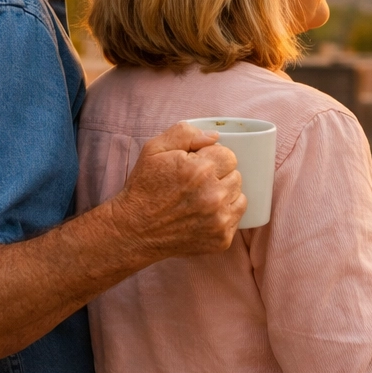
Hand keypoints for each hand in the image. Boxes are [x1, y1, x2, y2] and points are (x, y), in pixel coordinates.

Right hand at [110, 122, 244, 260]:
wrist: (133, 231)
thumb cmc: (144, 187)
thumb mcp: (154, 149)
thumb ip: (185, 133)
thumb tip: (214, 136)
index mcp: (200, 170)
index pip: (228, 155)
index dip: (212, 158)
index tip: (198, 166)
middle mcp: (213, 195)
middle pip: (236, 175)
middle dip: (219, 176)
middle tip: (196, 184)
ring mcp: (219, 220)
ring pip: (238, 195)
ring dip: (224, 194)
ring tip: (200, 198)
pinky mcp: (221, 239)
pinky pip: (237, 217)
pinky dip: (225, 213)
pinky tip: (204, 214)